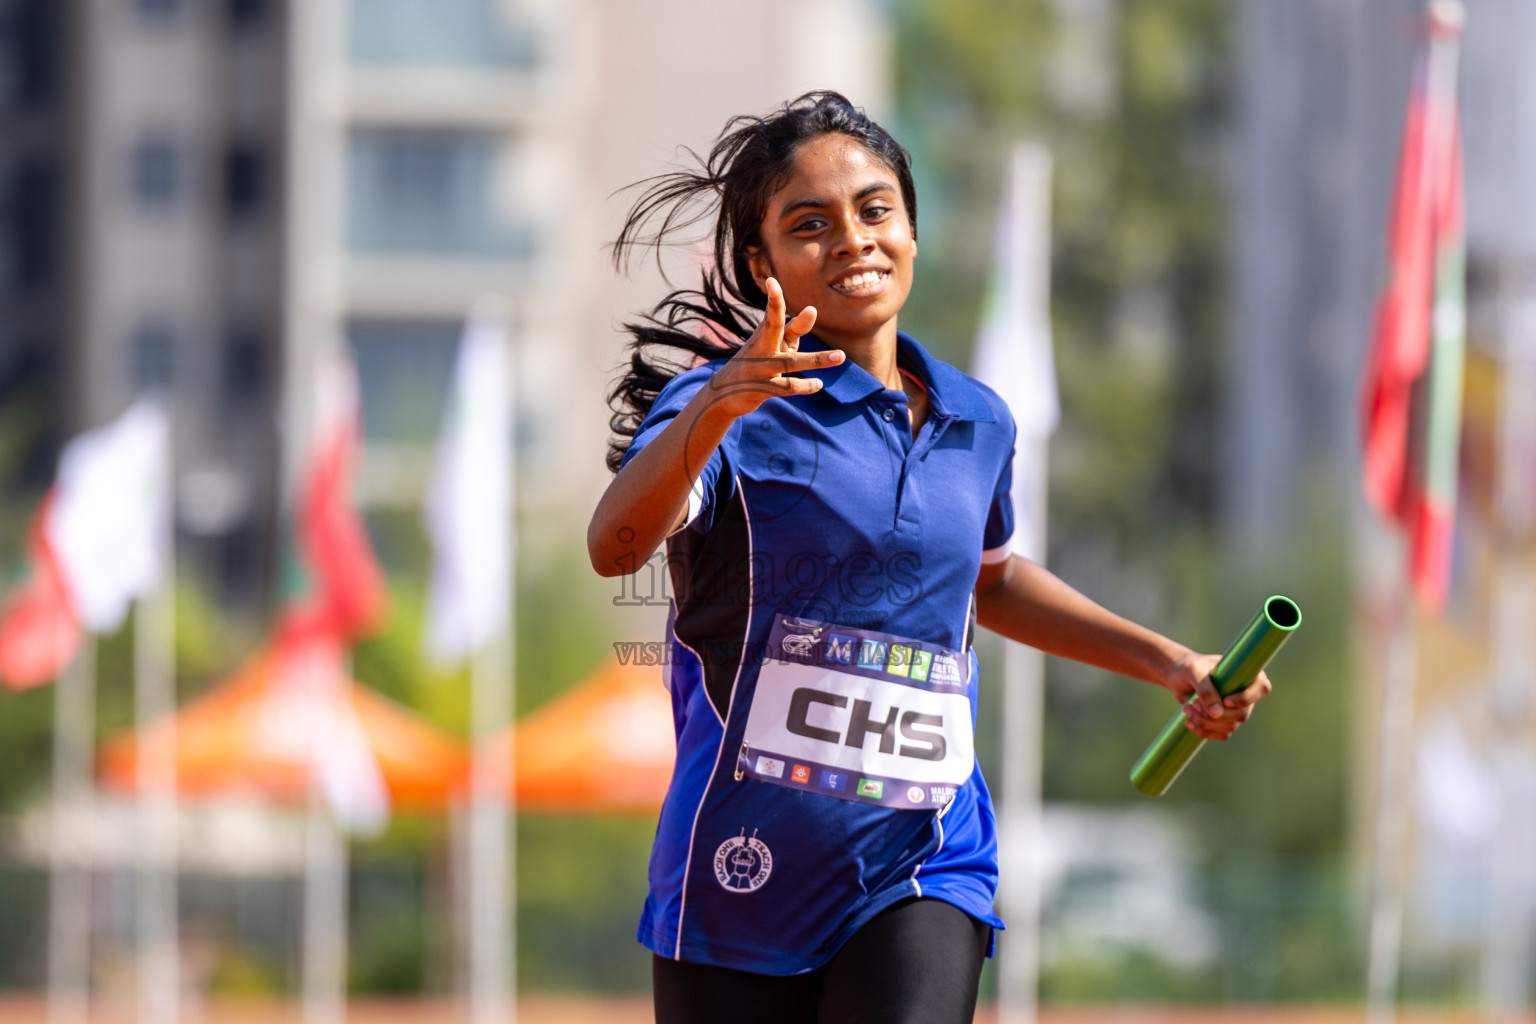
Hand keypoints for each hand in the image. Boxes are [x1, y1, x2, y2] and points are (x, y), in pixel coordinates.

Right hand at [702, 278, 842, 420]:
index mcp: (765, 334)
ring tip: (841, 355)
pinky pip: (786, 387)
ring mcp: (760, 368)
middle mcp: (762, 347)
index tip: (771, 281)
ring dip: (817, 360)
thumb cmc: (756, 362)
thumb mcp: (772, 344)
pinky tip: (819, 384)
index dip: (774, 298)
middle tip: (812, 309)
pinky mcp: (761, 388)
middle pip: (776, 330)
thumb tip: (812, 309)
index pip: (772, 314)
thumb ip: (794, 329)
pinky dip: (804, 386)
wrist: (724, 393)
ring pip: (790, 363)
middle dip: (794, 320)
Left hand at [1164, 650, 1271, 740]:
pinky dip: (1204, 731)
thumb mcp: (1194, 671)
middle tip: (1194, 703)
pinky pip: (1221, 734)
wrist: (1178, 677)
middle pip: (1242, 714)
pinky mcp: (1225, 721)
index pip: (1262, 688)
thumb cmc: (1188, 668)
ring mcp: (1237, 709)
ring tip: (1187, 708)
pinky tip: (1189, 722)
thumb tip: (1217, 713)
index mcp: (1245, 674)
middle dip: (1216, 714)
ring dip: (1206, 722)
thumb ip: (1206, 689)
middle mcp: (1245, 693)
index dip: (1247, 698)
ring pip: (1230, 726)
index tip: (1226, 701)